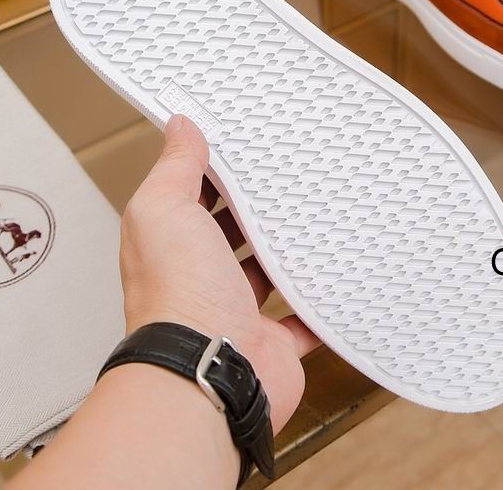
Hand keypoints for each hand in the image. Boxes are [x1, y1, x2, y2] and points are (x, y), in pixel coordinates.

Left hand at [120, 114, 318, 432]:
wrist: (206, 375)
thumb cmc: (178, 298)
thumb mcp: (165, 211)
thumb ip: (174, 169)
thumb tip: (179, 127)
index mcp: (173, 245)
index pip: (192, 199)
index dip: (213, 173)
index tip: (240, 147)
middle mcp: (201, 279)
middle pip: (231, 236)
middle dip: (254, 211)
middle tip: (286, 178)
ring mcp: (237, 311)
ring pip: (267, 275)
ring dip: (285, 254)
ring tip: (314, 218)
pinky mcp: (273, 342)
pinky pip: (304, 320)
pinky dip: (319, 304)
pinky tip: (337, 277)